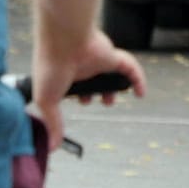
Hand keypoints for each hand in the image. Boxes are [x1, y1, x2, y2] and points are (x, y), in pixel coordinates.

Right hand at [29, 31, 146, 151]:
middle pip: (94, 79)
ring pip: (112, 74)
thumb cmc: (51, 66)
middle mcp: (83, 66)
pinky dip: (138, 80)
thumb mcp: (47, 101)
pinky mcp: (113, 56)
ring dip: (114, 87)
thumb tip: (53, 147)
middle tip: (95, 102)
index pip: (74, 85)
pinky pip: (131, 68)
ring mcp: (99, 61)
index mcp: (65, 73)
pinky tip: (141, 93)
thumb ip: (53, 123)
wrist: (64, 41)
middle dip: (96, 92)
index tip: (78, 104)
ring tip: (111, 100)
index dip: (77, 96)